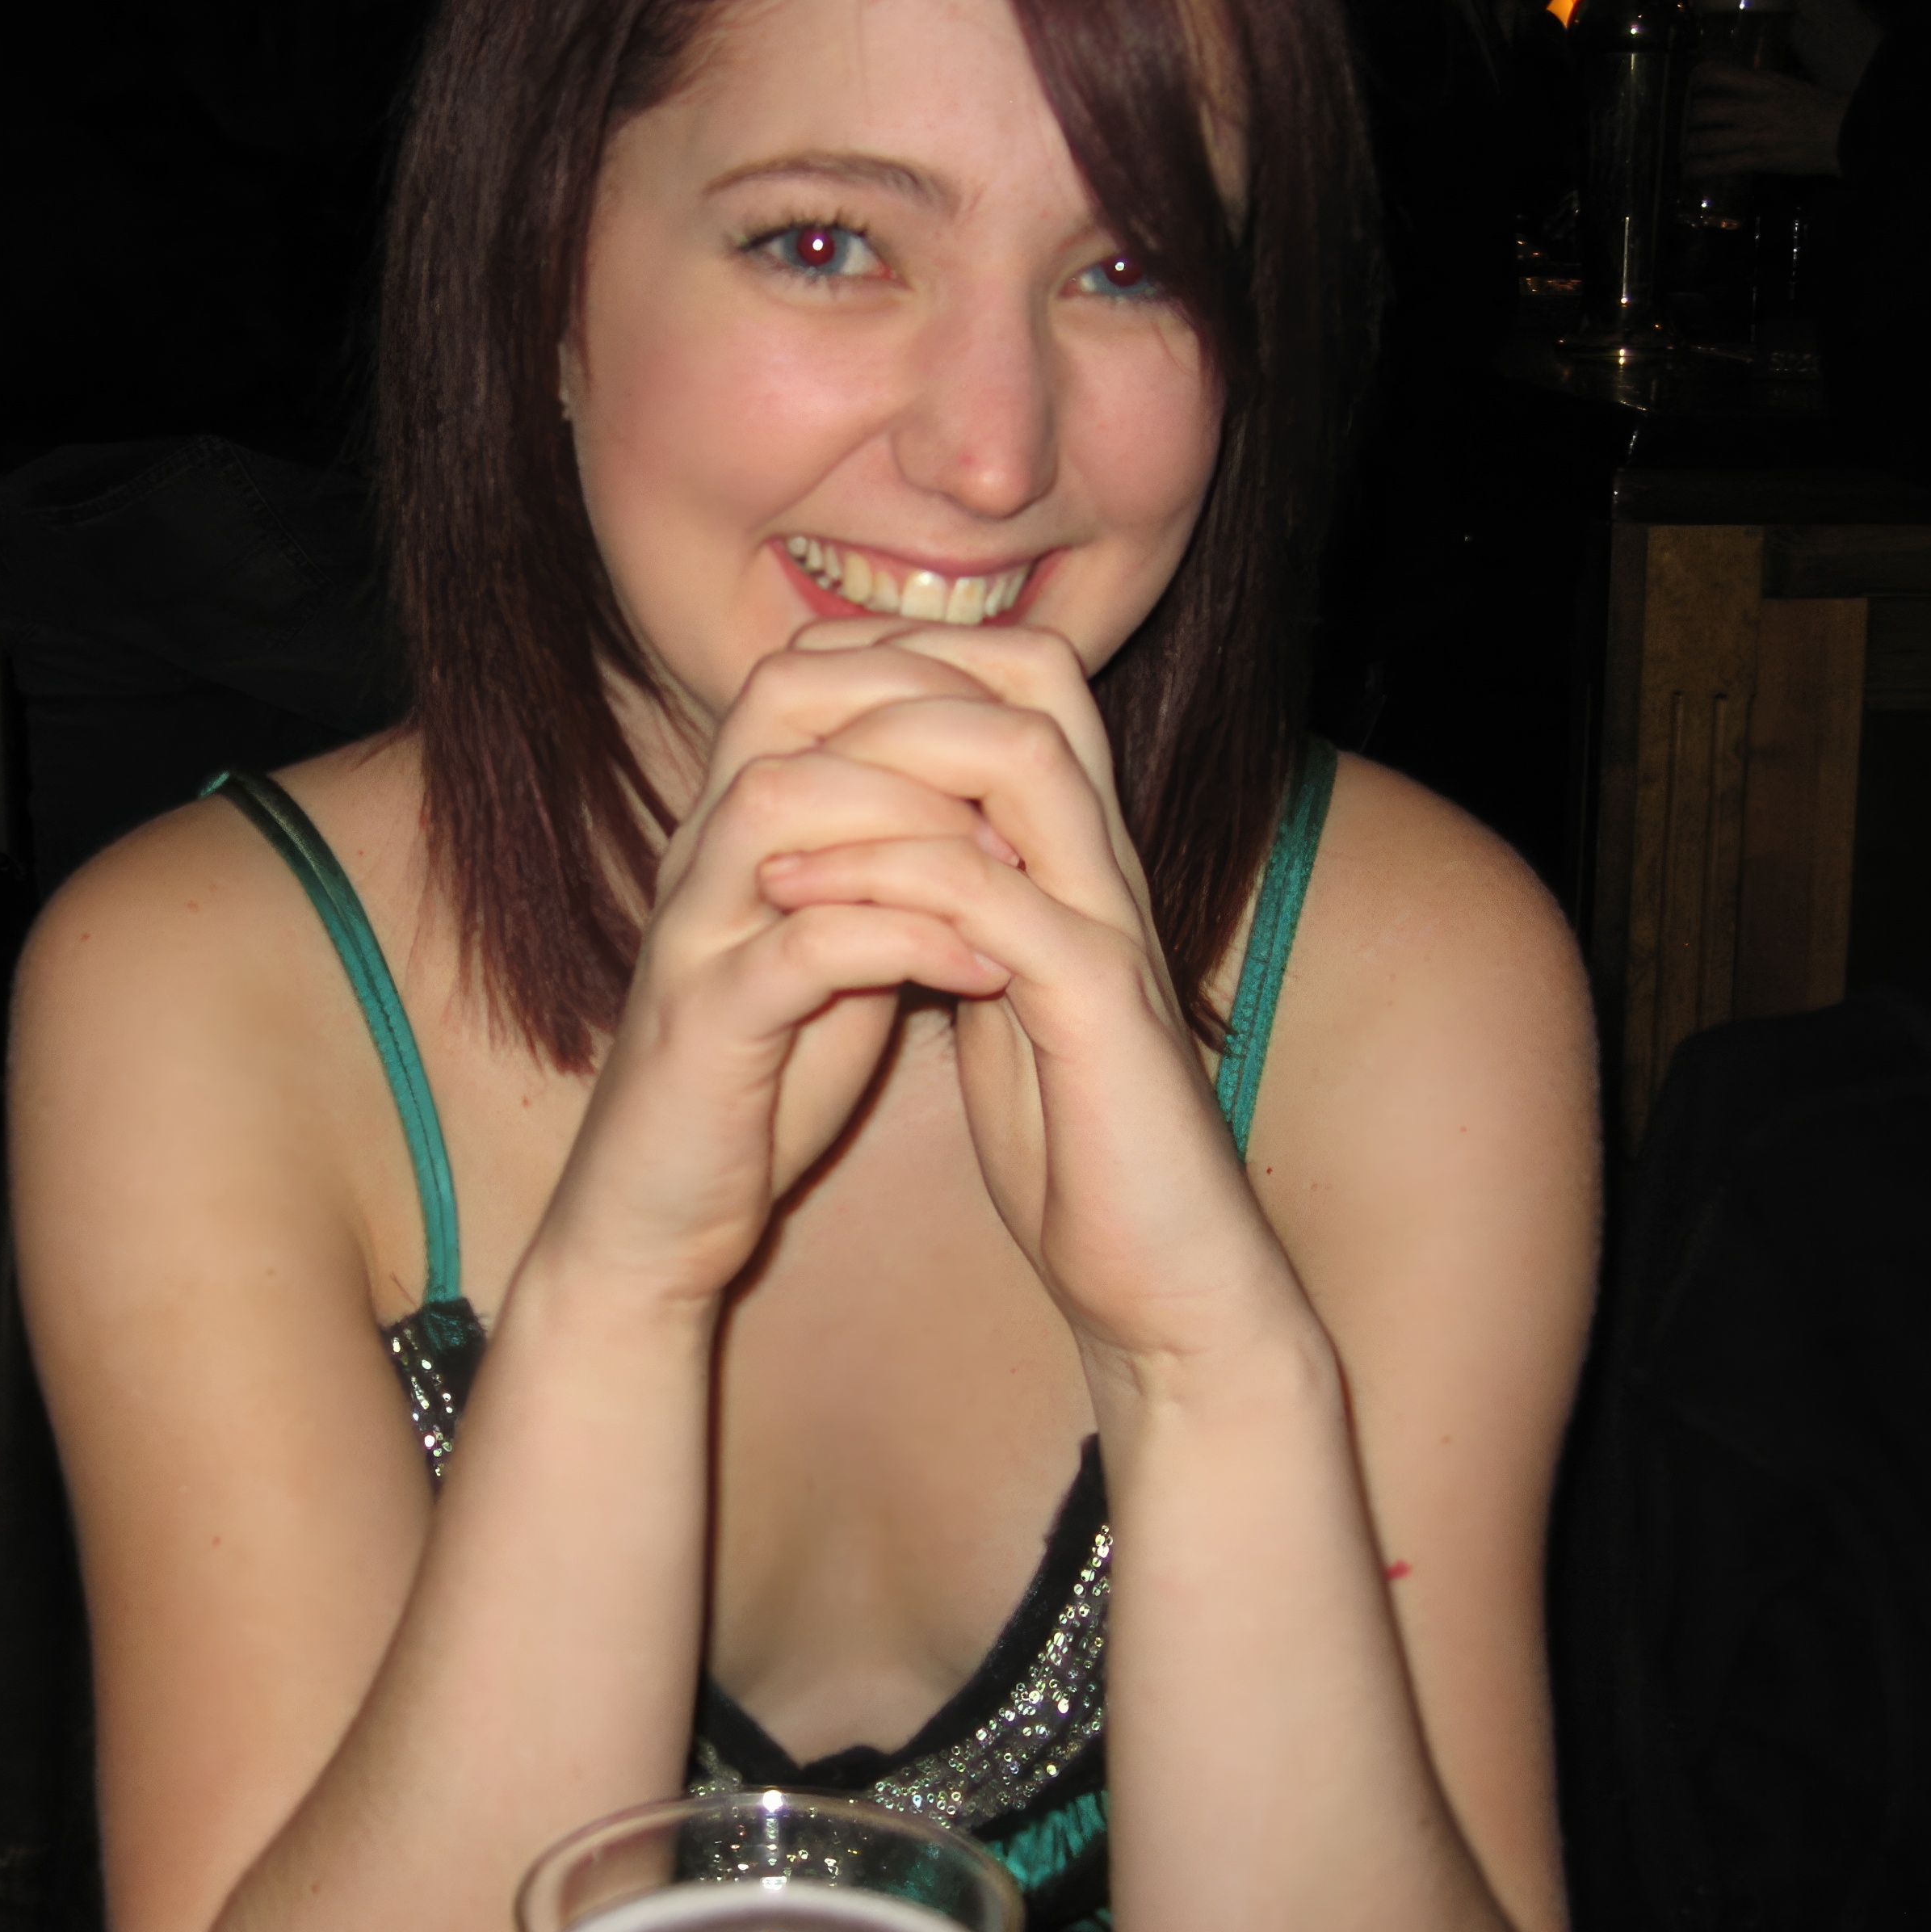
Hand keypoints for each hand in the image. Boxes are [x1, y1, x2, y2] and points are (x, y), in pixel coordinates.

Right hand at [528, 638, 1015, 1305]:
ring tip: (1009, 869)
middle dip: (914, 715)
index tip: (1011, 725)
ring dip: (910, 818)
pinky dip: (903, 941)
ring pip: (778, 802)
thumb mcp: (828, 952)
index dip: (909, 668)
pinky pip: (801, 949)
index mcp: (728, 830)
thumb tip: (976, 805)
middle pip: (779, 702)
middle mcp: (698, 858)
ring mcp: (692, 936)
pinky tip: (981, 970)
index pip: (798, 675)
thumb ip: (877, 872)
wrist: (654, 1218)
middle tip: (1019, 775)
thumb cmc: (754, 1082)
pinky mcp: (703, 1027)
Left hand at [753, 624, 1296, 1371]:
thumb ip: (965, 918)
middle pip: (1035, 680)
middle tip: (784, 722)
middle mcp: (1107, 868)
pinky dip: (890, 883)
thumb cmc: (1077, 1143)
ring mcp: (1111, 927)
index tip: (802, 699)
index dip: (914, 658)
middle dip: (900, 675)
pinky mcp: (1100, 1008)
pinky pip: (993, 898)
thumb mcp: (1003, 997)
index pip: (1024, 682)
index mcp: (1079, 861)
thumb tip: (894, 860)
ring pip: (1021, 762)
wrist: (1163, 1272)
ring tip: (767, 807)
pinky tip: (797, 901)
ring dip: (883, 766)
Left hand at [1684, 63, 1847, 177]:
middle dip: (1686, 120)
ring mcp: (1752, 135)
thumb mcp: (1788, 85)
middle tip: (1683, 124)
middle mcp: (1751, 107)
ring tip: (1683, 149)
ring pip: (1703, 140)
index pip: (1715, 72)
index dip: (1696, 79)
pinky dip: (1698, 169)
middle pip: (1701, 110)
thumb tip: (1738, 87)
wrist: (1845, 132)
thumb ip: (1760, 86)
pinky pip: (1718, 166)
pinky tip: (1688, 171)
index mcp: (1761, 83)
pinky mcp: (1757, 160)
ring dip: (1688, 146)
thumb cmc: (1821, 107)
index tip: (1691, 86)